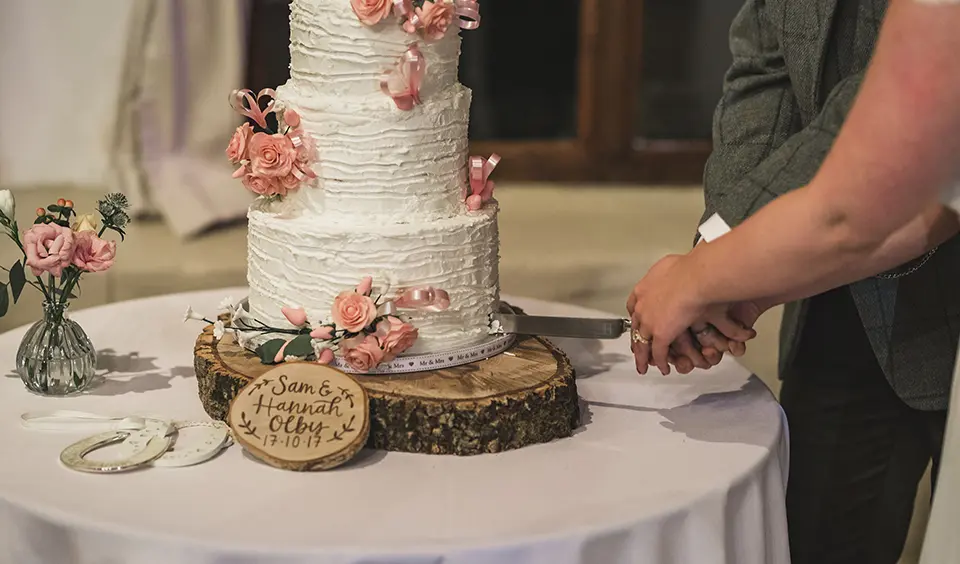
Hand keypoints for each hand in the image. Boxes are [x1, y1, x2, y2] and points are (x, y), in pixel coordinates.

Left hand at [626, 254, 756, 374]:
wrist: (694, 278)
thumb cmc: (690, 268)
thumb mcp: (673, 265)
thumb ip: (671, 272)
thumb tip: (678, 269)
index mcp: (644, 289)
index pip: (633, 305)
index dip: (636, 315)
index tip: (637, 320)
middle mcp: (642, 307)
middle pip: (635, 327)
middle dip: (636, 338)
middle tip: (637, 347)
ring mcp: (650, 322)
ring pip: (642, 343)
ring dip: (642, 356)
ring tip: (643, 366)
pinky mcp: (661, 335)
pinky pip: (658, 353)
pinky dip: (659, 362)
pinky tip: (661, 368)